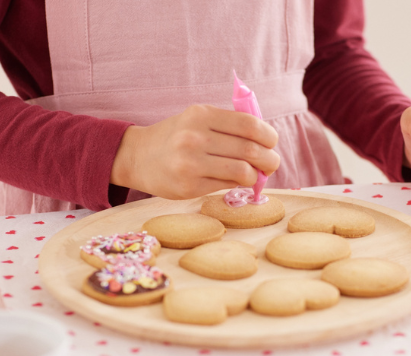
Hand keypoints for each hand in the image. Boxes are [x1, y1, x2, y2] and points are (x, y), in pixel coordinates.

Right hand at [111, 104, 279, 199]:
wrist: (138, 157)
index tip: (271, 143)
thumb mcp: (197, 119)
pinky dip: (238, 184)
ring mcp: (190, 163)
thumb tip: (267, 144)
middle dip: (269, 159)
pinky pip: (227, 186)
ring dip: (256, 175)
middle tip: (271, 164)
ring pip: (242, 171)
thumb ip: (228, 125)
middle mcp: (195, 137)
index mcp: (201, 114)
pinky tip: (236, 181)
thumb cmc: (176, 137)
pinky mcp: (188, 186)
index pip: (249, 124)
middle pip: (250, 150)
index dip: (269, 136)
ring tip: (255, 175)